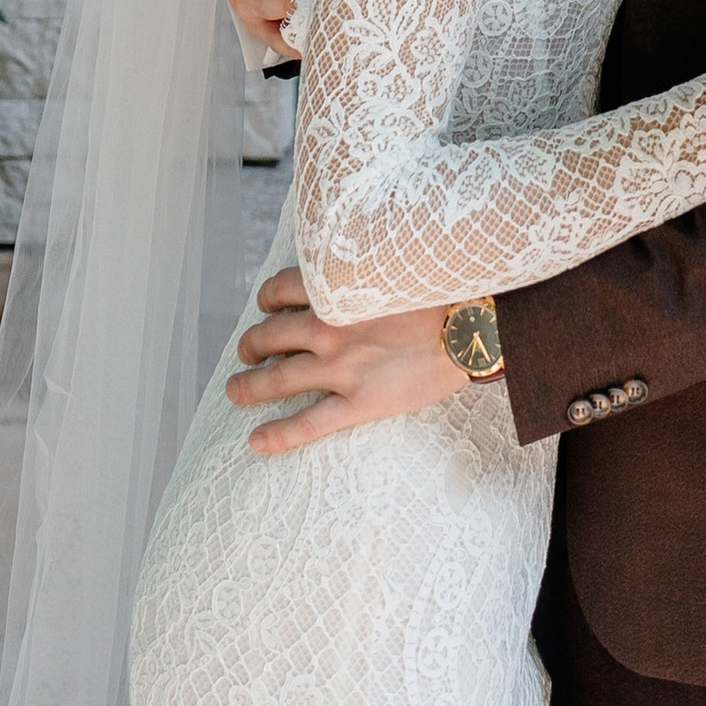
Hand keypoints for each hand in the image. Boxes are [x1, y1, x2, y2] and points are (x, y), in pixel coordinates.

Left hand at [224, 266, 465, 452]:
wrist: (470, 325)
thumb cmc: (438, 290)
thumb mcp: (389, 264)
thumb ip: (357, 272)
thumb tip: (341, 270)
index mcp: (334, 289)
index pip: (279, 289)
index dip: (266, 299)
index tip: (265, 306)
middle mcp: (328, 327)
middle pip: (270, 336)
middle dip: (251, 345)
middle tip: (247, 352)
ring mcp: (340, 368)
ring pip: (278, 379)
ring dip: (248, 386)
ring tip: (234, 391)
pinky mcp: (358, 403)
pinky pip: (308, 424)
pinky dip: (278, 435)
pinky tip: (256, 442)